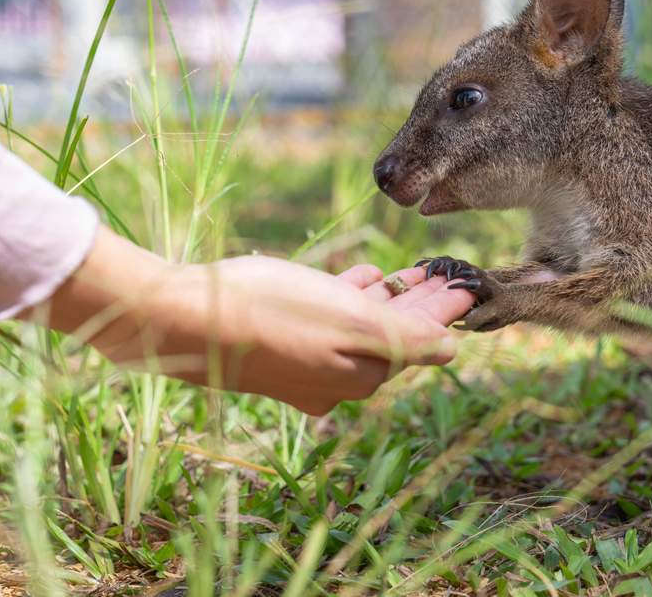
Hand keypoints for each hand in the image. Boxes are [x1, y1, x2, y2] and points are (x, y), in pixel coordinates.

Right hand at [39, 227, 475, 413]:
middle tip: (445, 272)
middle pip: (394, 335)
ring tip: (411, 270)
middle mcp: (335, 380)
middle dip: (422, 304)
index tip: (467, 282)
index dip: (445, 309)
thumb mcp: (351, 319)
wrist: (184, 317)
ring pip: (361, 327)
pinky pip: (327, 322)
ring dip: (389, 298)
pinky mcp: (277, 347)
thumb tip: (450, 349)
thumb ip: (407, 336)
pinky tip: (360, 276)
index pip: (420, 339)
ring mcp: (304, 367)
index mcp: (361, 374)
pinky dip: (350, 298)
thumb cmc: (272, 310)